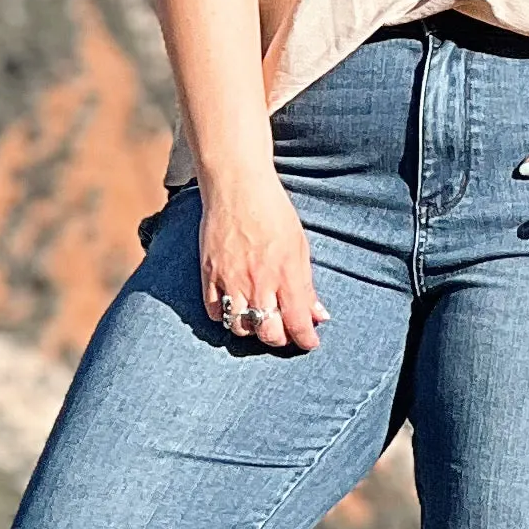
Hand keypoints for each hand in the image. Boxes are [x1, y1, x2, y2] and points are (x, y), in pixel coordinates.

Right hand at [198, 177, 328, 349]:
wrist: (237, 186)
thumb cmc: (273, 212)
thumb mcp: (300, 247)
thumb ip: (307, 285)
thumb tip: (319, 315)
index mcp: (286, 275)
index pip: (297, 323)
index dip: (305, 339)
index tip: (309, 342)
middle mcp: (259, 283)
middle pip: (268, 333)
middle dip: (279, 339)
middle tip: (284, 331)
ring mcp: (231, 280)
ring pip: (240, 327)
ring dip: (252, 329)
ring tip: (259, 318)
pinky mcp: (209, 274)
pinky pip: (214, 311)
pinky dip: (225, 315)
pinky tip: (235, 307)